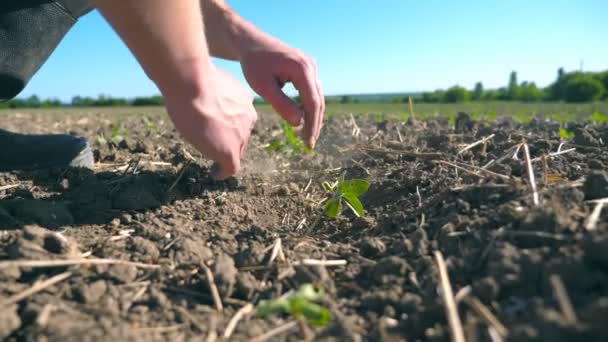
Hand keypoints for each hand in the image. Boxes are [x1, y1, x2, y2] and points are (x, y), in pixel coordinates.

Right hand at [163, 63, 256, 179]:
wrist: (193, 85)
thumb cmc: (194, 78)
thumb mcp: (209, 80)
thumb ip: (212, 89)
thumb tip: (196, 86)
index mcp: (245, 99)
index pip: (241, 117)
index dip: (230, 124)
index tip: (219, 127)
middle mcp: (248, 118)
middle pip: (241, 135)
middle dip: (230, 140)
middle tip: (214, 145)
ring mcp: (241, 136)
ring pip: (236, 150)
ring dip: (224, 154)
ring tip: (213, 161)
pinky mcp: (230, 152)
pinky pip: (230, 168)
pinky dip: (222, 172)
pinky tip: (213, 173)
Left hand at [239, 38, 323, 147]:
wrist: (249, 42)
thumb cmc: (253, 63)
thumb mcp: (263, 87)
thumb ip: (281, 104)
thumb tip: (299, 123)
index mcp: (302, 69)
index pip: (312, 102)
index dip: (312, 124)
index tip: (307, 142)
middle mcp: (310, 66)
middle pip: (318, 101)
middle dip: (314, 123)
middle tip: (308, 144)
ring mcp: (310, 66)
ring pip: (316, 97)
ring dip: (312, 117)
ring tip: (306, 136)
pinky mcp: (306, 69)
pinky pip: (311, 91)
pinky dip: (307, 106)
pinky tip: (301, 120)